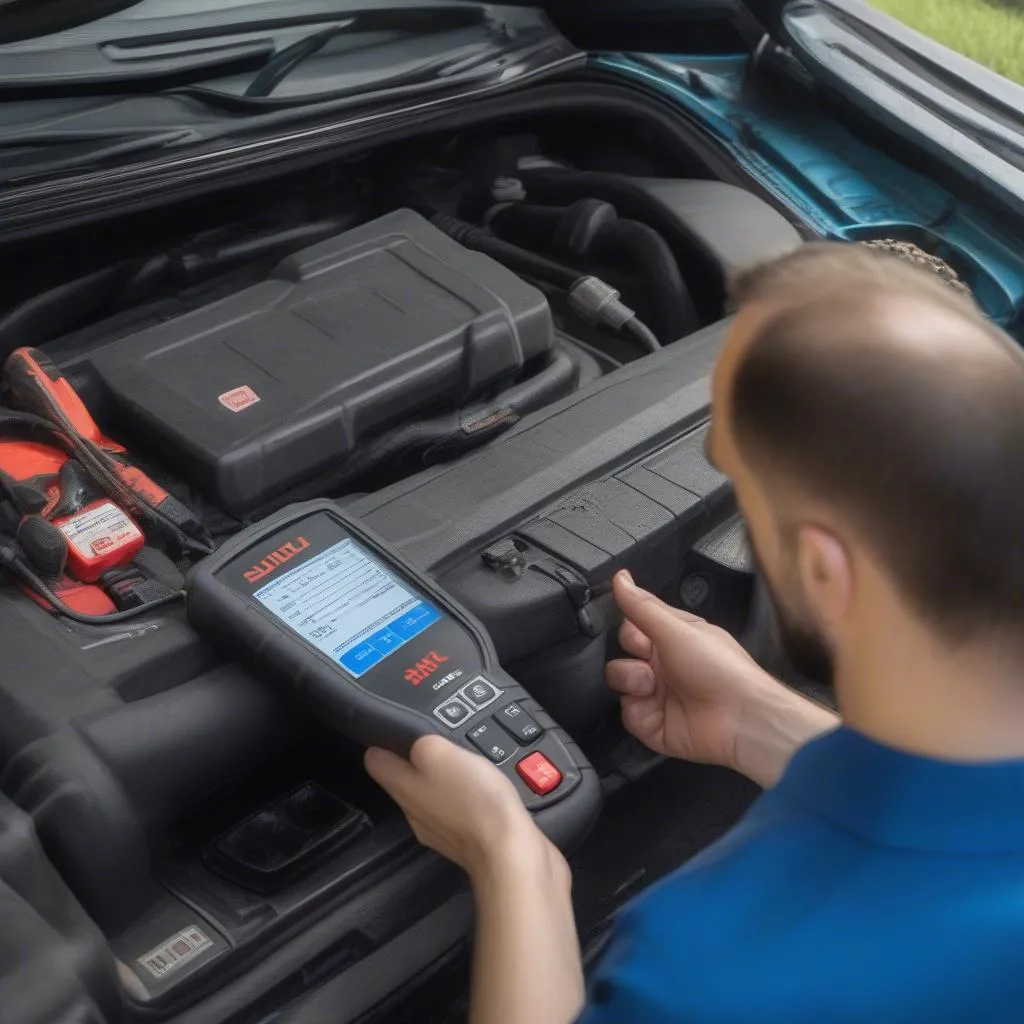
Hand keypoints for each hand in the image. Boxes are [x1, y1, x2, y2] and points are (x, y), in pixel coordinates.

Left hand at [364, 734, 559, 882]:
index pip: (375, 760)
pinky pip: (457, 809)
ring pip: (432, 793)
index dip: (382, 740)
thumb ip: (422, 743)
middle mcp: (414, 812)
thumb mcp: (442, 753)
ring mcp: (439, 829)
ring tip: (466, 764)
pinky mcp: (465, 840)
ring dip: (445, 778)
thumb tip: (417, 745)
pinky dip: (466, 797)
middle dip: (419, 759)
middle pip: (404, 778)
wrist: (509, 852)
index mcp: (403, 789)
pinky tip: (484, 790)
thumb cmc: (474, 800)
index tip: (397, 729)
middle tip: (441, 742)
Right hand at [606, 570, 774, 770]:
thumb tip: (620, 577)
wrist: (740, 718)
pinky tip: (653, 704)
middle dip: (627, 652)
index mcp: (674, 638)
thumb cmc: (721, 668)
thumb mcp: (678, 628)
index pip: (634, 625)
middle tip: (647, 655)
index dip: (628, 626)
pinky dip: (635, 709)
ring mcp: (657, 695)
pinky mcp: (653, 724)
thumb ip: (643, 605)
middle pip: (621, 652)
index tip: (635, 628)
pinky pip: (626, 713)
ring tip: (651, 684)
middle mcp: (664, 665)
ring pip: (618, 680)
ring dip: (629, 678)